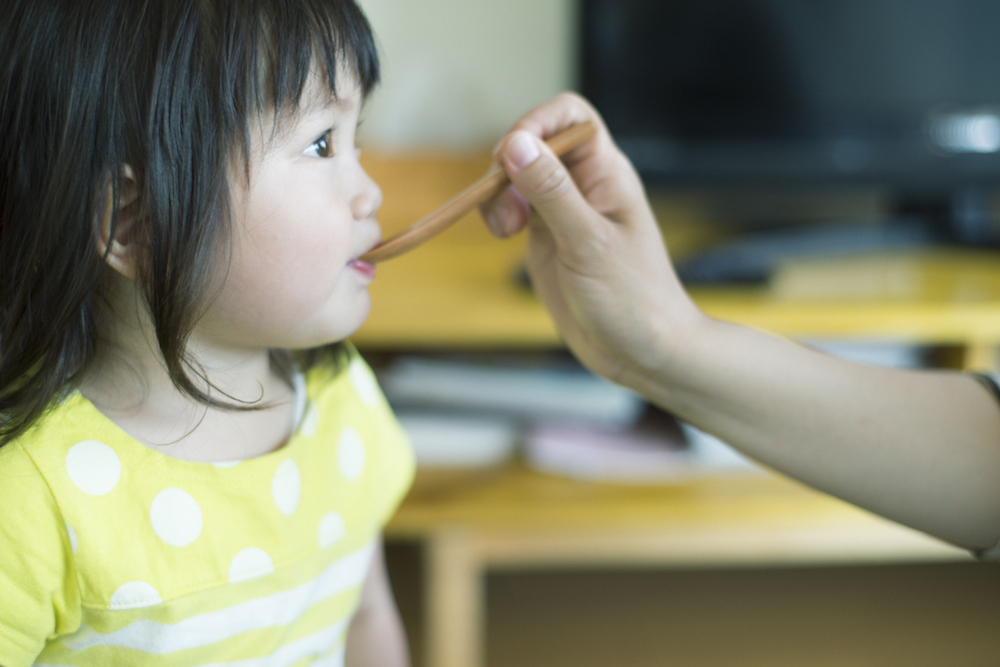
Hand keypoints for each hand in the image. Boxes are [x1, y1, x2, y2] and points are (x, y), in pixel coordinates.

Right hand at [481, 93, 699, 386]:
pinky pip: (514, 207)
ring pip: (518, 176)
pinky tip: (504, 237)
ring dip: (498, 193)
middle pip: (535, 143)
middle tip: (506, 206)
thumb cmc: (634, 300)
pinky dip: (498, 214)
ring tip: (503, 229)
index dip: (537, 121)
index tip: (511, 153)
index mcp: (607, 174)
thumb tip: (515, 142)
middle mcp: (585, 185)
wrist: (644, 354)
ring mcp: (564, 212)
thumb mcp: (588, 243)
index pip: (571, 115)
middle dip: (508, 165)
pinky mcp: (547, 238)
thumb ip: (551, 191)